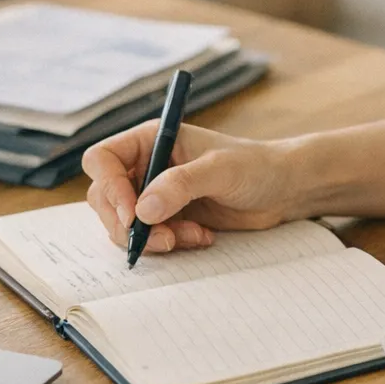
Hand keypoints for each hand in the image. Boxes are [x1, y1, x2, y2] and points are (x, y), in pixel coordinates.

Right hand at [82, 121, 302, 253]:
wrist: (282, 189)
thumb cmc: (255, 166)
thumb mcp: (219, 170)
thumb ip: (181, 185)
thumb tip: (142, 210)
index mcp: (151, 140)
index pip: (102, 159)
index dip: (109, 187)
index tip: (132, 214)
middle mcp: (146, 165)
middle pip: (105, 198)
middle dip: (129, 224)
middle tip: (162, 238)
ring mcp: (154, 194)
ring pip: (124, 224)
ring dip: (152, 238)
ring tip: (190, 236)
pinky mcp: (168, 218)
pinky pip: (149, 238)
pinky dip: (170, 243)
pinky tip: (201, 237)